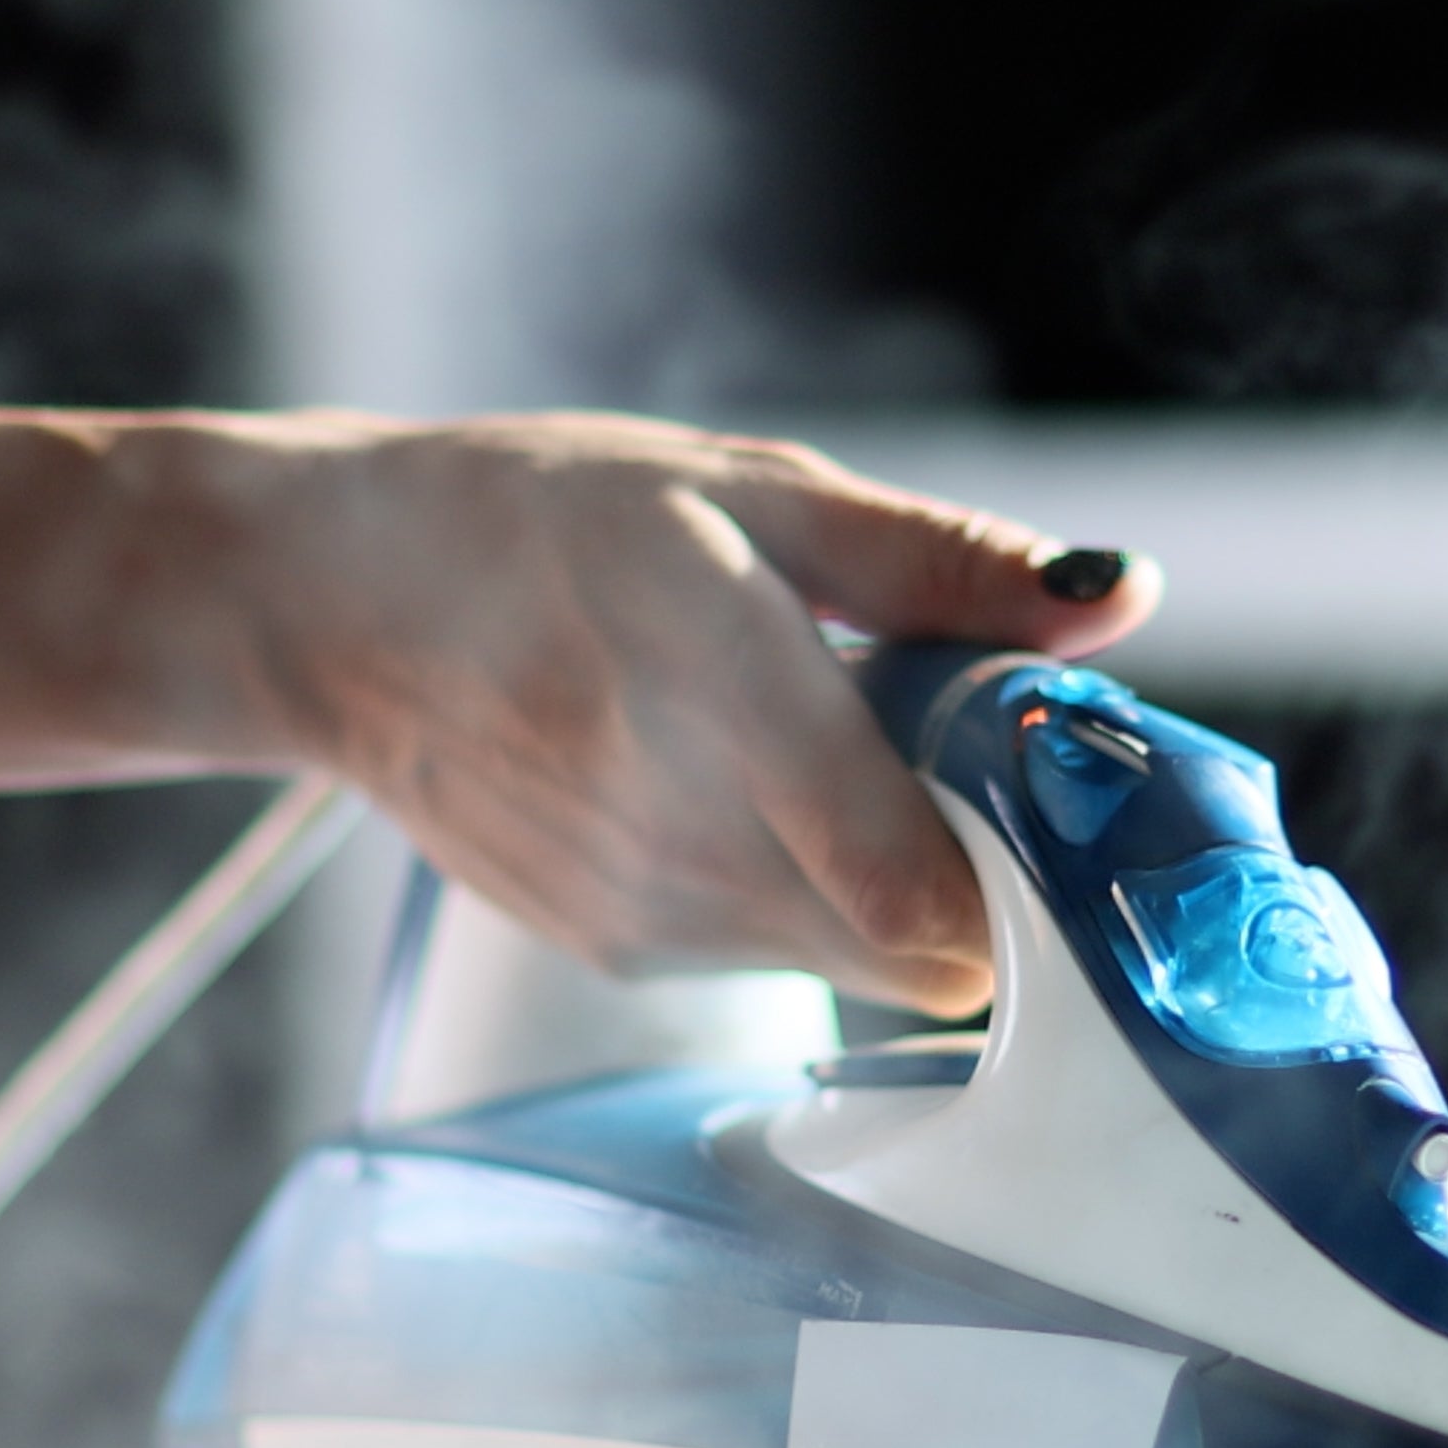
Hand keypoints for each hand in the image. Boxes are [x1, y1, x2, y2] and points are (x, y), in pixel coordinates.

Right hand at [227, 411, 1157, 1014]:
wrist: (328, 605)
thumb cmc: (542, 521)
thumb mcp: (752, 488)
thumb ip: (941, 564)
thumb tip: (1119, 599)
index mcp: (727, 693)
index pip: (927, 894)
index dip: (1044, 886)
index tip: (1095, 824)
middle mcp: (682, 838)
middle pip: (925, 944)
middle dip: (998, 871)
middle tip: (997, 761)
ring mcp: (644, 917)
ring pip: (859, 959)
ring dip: (903, 881)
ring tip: (853, 750)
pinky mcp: (618, 954)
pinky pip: (777, 953)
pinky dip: (812, 890)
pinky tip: (757, 789)